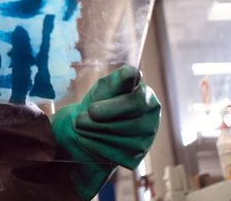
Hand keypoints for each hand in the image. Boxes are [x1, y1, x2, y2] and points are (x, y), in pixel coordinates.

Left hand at [51, 65, 160, 199]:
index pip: (137, 102)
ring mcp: (147, 140)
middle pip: (128, 124)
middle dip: (99, 123)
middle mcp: (152, 119)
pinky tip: (84, 138)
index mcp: (147, 97)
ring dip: (95, 134)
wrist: (90, 124)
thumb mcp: (106, 87)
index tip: (91, 110)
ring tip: (80, 126)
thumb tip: (133, 72)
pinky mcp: (136, 157)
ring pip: (121, 141)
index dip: (113, 107)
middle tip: (78, 119)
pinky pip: (117, 155)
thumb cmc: (101, 100)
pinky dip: (96, 146)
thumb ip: (118, 81)